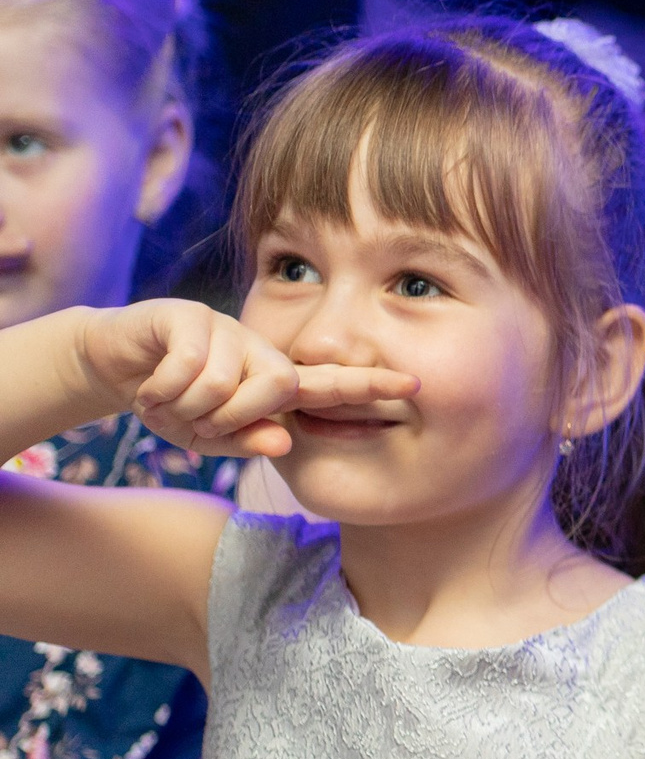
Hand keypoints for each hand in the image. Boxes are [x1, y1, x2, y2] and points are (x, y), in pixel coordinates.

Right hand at [77, 300, 416, 457]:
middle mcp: (260, 351)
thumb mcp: (208, 435)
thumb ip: (247, 440)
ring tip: (168, 402)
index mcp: (274, 382)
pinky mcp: (190, 316)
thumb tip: (284, 441)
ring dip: (188, 407)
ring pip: (226, 383)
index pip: (331, 385)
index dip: (371, 386)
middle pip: (280, 388)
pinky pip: (189, 366)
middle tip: (198, 422)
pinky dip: (162, 391)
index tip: (415, 385)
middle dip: (233, 419)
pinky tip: (148, 388)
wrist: (114, 365)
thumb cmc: (173, 402)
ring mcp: (229, 328)